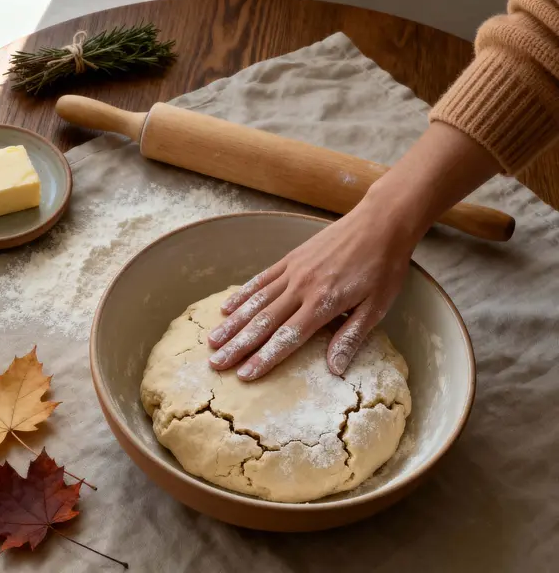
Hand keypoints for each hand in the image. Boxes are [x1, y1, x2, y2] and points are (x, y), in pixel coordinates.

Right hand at [207, 198, 419, 379]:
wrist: (380, 222)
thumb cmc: (384, 267)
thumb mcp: (377, 306)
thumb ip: (351, 337)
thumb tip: (334, 369)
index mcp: (323, 303)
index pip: (287, 337)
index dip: (264, 358)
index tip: (244, 374)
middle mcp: (301, 288)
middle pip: (263, 323)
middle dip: (238, 346)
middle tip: (216, 364)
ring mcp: (292, 271)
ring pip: (255, 302)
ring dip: (232, 323)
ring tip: (212, 341)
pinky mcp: (290, 258)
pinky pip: (260, 280)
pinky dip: (242, 295)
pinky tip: (226, 308)